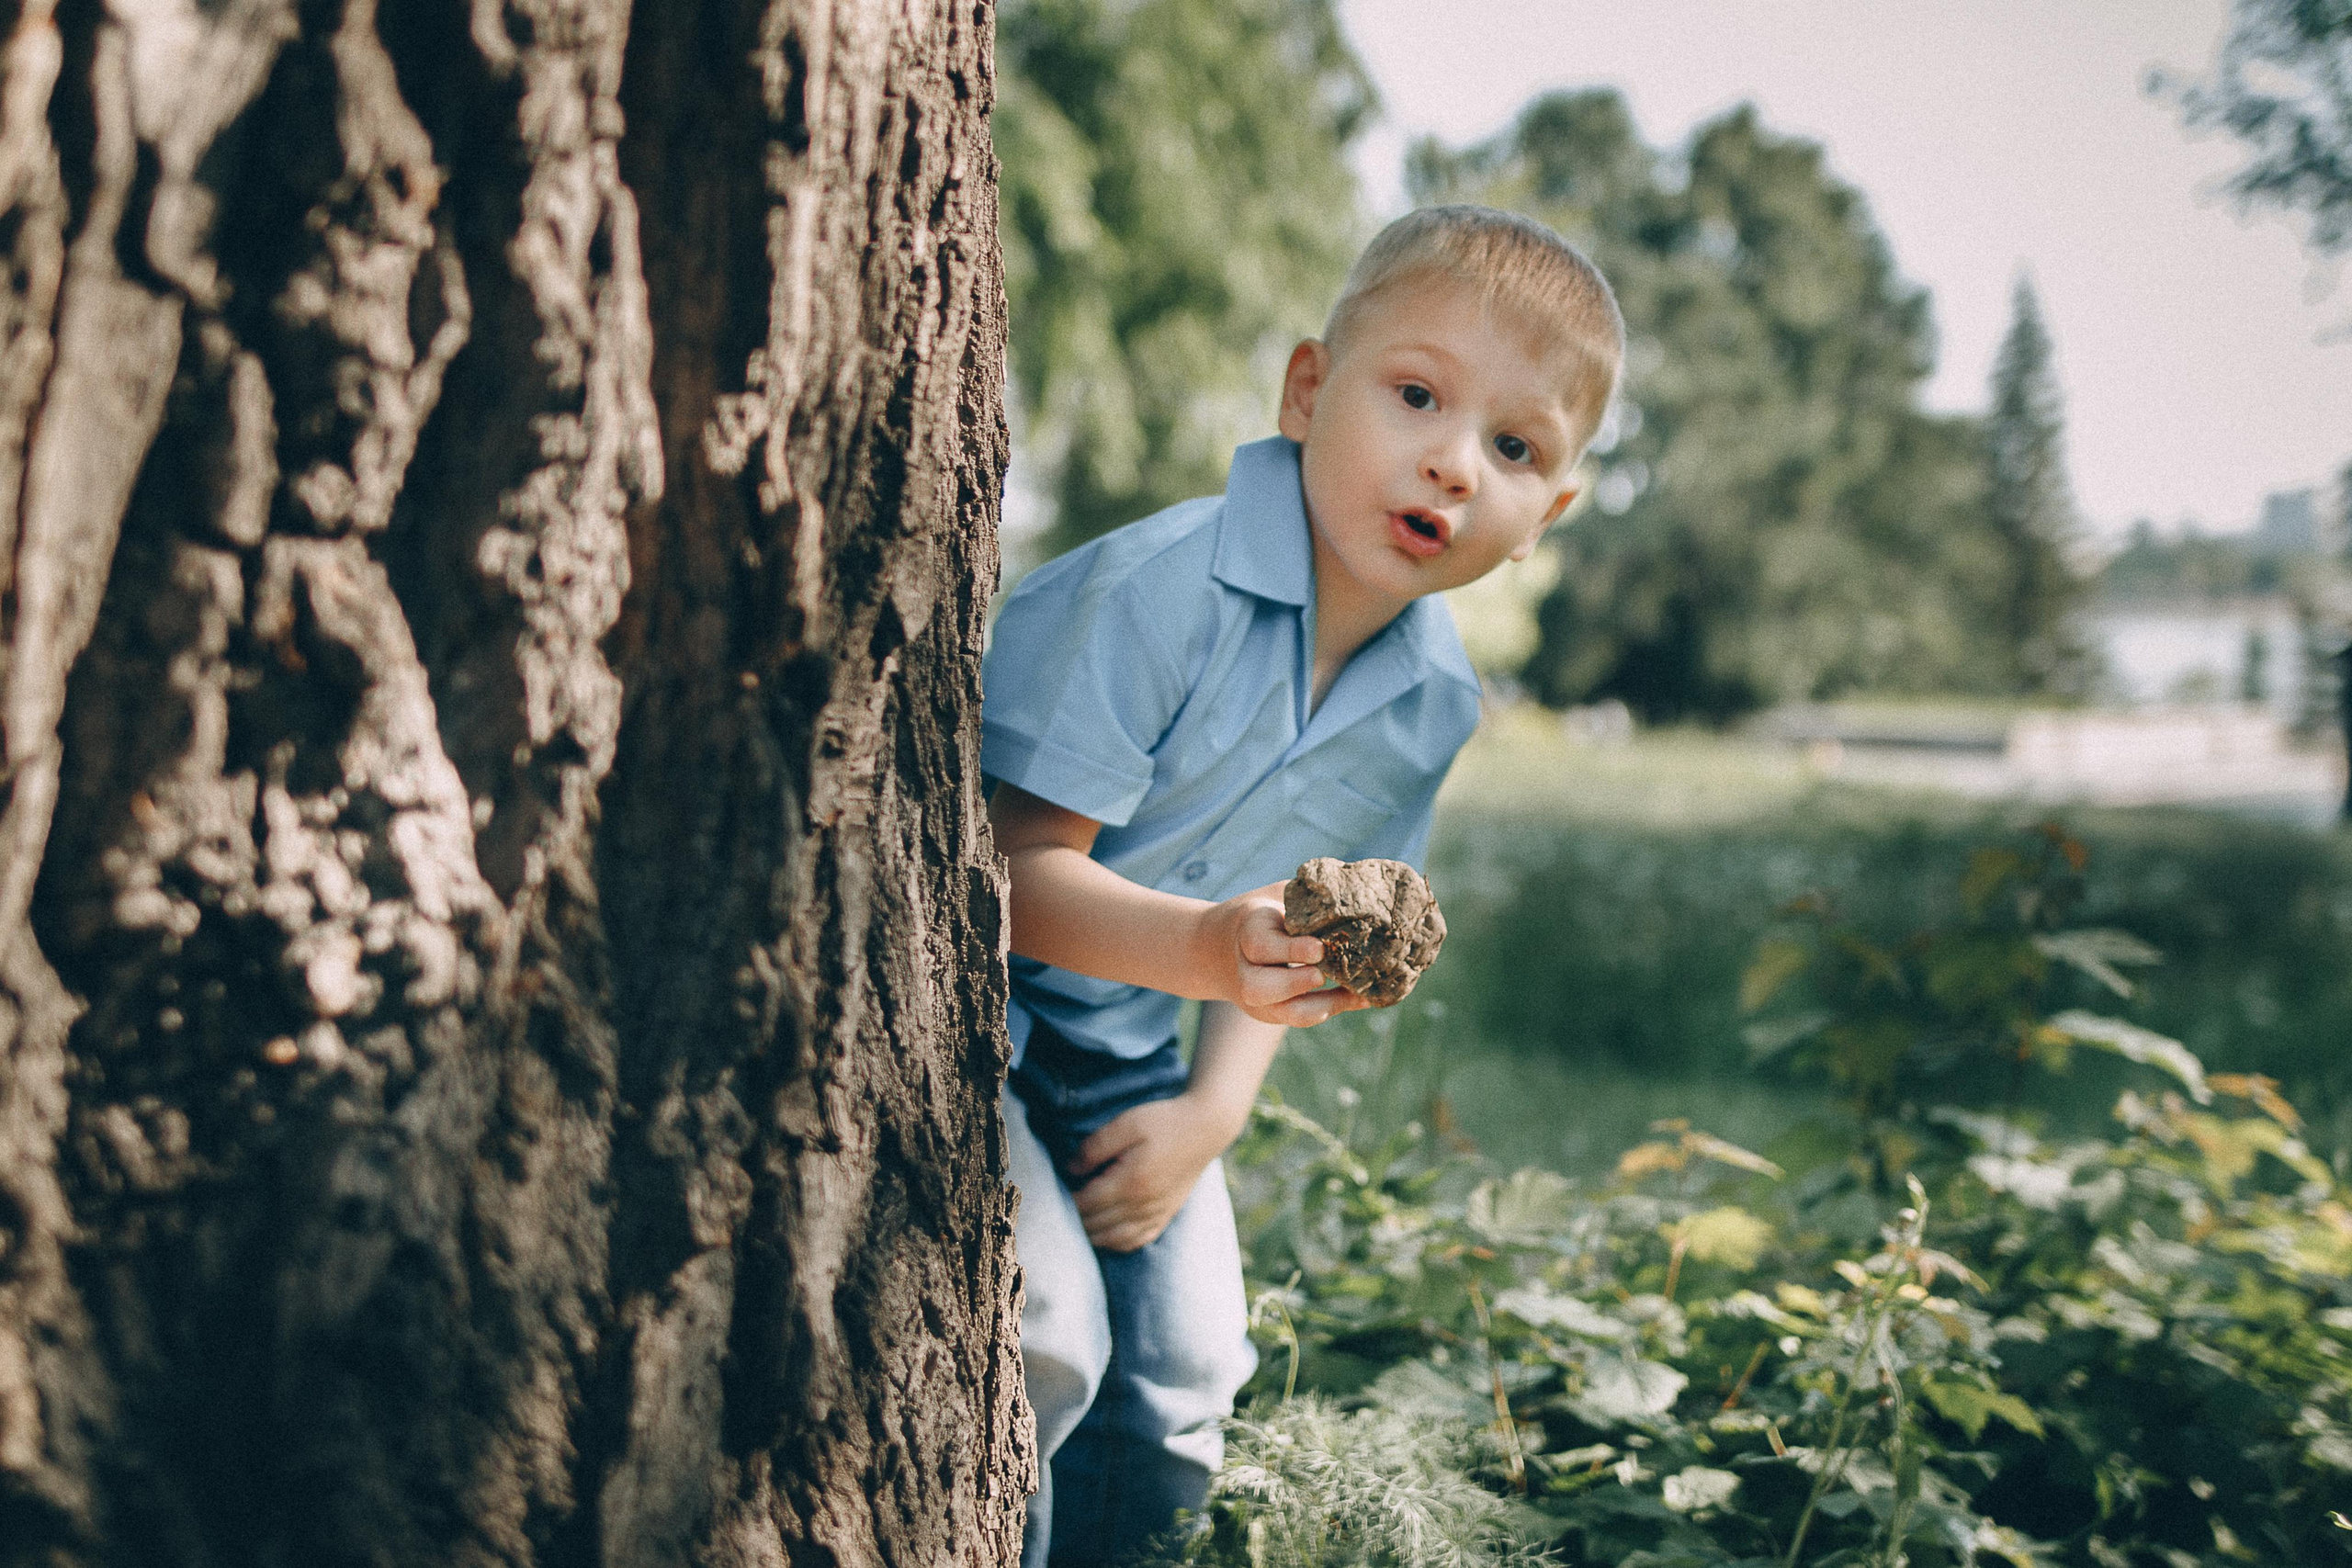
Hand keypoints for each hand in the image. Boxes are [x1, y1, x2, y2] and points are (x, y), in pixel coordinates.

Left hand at [1069, 1094, 1237, 1251]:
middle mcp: (1142, 1205)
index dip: (1065, 1200)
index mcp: (1130, 1182)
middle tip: (1061, 1203)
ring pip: (1113, 1240)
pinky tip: (1105, 1231)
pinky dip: (1115, 1242)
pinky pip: (1135, 1241)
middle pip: (1095, 1226)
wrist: (1206, 1128)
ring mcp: (1156, 1214)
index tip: (1056, 1189)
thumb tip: (1070, 1170)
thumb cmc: (1164, 1121)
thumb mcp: (1125, 1123)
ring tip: (1078, 1217)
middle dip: (1074, 1217)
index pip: (1085, 1205)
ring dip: (1091, 1233)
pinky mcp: (1165, 1216)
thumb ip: (1094, 1147)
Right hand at [1201, 882, 1369, 1026]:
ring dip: (1323, 1005)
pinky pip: (1301, 1018)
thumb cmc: (1267, 914)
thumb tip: (1355, 887)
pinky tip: (1363, 999)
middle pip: (1259, 987)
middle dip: (1295, 984)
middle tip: (1324, 976)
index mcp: (1248, 931)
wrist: (1224, 948)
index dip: (1292, 950)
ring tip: (1360, 994)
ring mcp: (1258, 997)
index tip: (1320, 948)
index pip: (1262, 946)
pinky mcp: (1273, 1013)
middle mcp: (1246, 970)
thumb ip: (1306, 895)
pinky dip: (1333, 1009)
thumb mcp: (1278, 895)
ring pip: (1283, 1012)